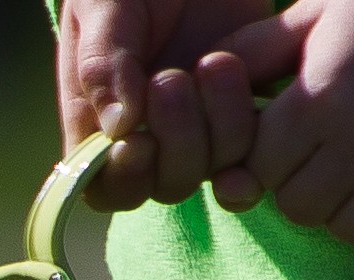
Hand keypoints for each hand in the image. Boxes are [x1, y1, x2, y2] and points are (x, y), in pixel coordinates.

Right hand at [65, 0, 285, 207]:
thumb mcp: (102, 5)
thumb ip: (103, 62)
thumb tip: (117, 129)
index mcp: (99, 120)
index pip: (105, 187)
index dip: (122, 179)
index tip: (137, 141)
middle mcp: (149, 132)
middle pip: (165, 184)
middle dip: (176, 143)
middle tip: (173, 78)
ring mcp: (200, 121)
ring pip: (213, 166)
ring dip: (217, 124)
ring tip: (215, 61)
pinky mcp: (242, 102)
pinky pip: (255, 137)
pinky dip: (252, 111)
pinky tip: (240, 64)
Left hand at [239, 0, 353, 268]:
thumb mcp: (316, 12)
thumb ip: (253, 50)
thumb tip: (193, 78)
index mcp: (323, 97)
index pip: (258, 168)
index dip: (269, 156)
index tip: (295, 134)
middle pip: (297, 207)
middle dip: (306, 184)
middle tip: (335, 151)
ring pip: (343, 230)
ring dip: (346, 210)